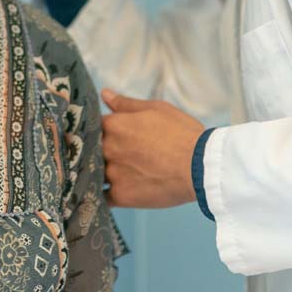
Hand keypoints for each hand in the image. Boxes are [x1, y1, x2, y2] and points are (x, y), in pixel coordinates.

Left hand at [101, 89, 205, 207]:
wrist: (201, 166)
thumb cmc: (182, 133)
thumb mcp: (156, 109)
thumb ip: (126, 104)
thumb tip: (104, 94)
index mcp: (114, 125)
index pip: (91, 125)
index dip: (96, 130)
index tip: (103, 133)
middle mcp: (108, 148)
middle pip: (90, 149)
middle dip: (97, 151)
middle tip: (114, 154)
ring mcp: (112, 173)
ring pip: (94, 173)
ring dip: (98, 172)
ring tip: (113, 173)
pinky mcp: (121, 196)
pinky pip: (102, 197)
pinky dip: (103, 195)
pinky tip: (110, 192)